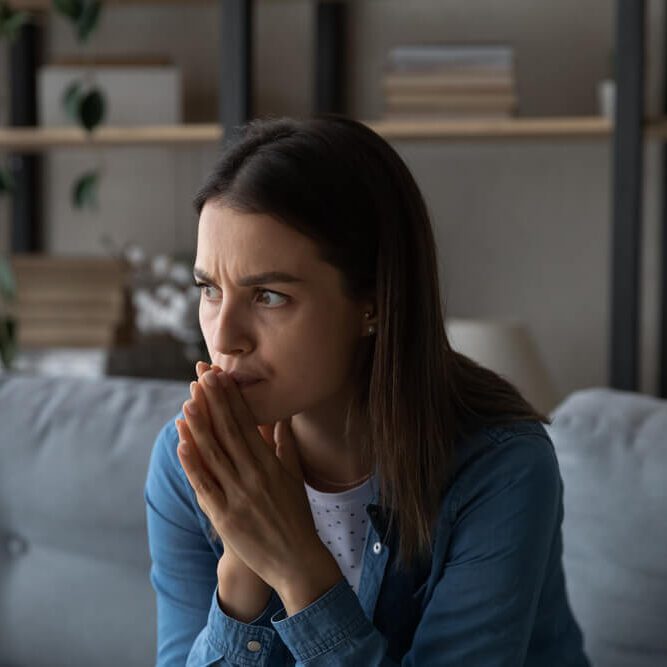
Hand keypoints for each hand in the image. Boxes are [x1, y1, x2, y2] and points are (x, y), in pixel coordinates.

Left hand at [177, 362, 272, 616]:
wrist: (296, 559)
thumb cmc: (297, 515)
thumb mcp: (295, 476)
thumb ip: (285, 445)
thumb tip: (282, 418)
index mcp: (271, 464)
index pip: (248, 423)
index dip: (232, 399)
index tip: (221, 377)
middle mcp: (254, 475)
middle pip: (229, 432)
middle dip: (214, 403)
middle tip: (202, 377)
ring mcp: (238, 495)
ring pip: (214, 455)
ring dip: (199, 427)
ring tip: (187, 402)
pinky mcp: (224, 516)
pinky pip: (205, 485)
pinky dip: (192, 464)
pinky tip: (182, 445)